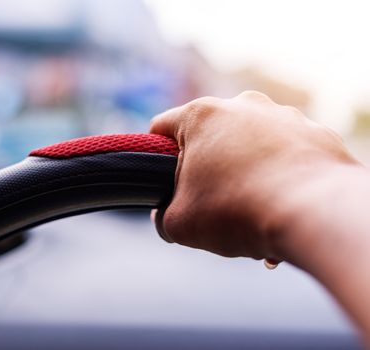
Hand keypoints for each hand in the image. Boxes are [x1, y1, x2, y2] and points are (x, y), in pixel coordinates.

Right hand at [150, 91, 357, 260]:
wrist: (315, 214)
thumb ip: (163, 216)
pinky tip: (281, 205)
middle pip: (209, 136)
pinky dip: (278, 174)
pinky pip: (285, 153)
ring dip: (243, 170)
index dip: (155, 156)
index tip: (163, 180)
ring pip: (249, 144)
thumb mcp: (180, 224)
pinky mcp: (315, 133)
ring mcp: (283, 116)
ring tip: (251, 209)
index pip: (161, 128)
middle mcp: (243, 106)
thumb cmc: (237, 211)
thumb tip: (166, 216)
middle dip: (206, 167)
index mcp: (202, 116)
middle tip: (210, 200)